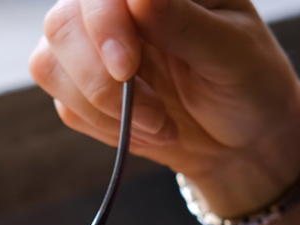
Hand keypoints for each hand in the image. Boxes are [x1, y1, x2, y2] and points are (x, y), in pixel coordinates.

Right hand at [29, 0, 299, 216]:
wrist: (242, 137)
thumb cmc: (248, 81)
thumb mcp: (230, 52)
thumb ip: (182, 22)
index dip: (103, 21)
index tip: (126, 66)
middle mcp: (118, 5)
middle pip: (63, 22)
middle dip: (98, 75)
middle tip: (150, 110)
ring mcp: (93, 44)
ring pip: (51, 64)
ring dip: (102, 106)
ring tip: (158, 123)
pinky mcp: (82, 86)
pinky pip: (64, 104)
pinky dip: (103, 125)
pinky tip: (144, 128)